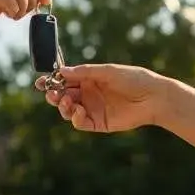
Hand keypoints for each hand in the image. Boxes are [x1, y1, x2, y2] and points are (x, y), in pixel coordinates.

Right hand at [36, 63, 161, 132]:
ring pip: (68, 110)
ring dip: (62, 107)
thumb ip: (84, 72)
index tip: (40, 82)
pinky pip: (80, 123)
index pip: (65, 80)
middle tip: (51, 93)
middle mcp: (89, 94)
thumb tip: (61, 71)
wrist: (153, 97)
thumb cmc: (133, 79)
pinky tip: (79, 111)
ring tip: (66, 102)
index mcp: (90, 79)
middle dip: (54, 95)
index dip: (52, 82)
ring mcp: (93, 109)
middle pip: (63, 96)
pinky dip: (75, 118)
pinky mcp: (99, 123)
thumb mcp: (107, 71)